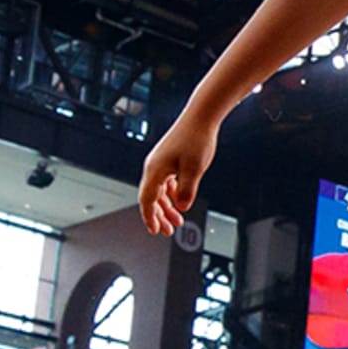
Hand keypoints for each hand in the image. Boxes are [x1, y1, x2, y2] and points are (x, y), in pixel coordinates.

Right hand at [140, 113, 218, 235]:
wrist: (201, 117)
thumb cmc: (196, 139)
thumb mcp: (194, 170)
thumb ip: (186, 191)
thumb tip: (181, 207)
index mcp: (155, 170)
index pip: (147, 200)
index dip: (150, 217)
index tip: (155, 230)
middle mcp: (154, 166)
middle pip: (151, 198)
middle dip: (159, 216)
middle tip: (167, 231)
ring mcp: (160, 162)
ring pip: (159, 191)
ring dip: (167, 206)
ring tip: (177, 220)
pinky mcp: (168, 159)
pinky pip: (165, 182)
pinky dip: (171, 194)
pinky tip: (180, 201)